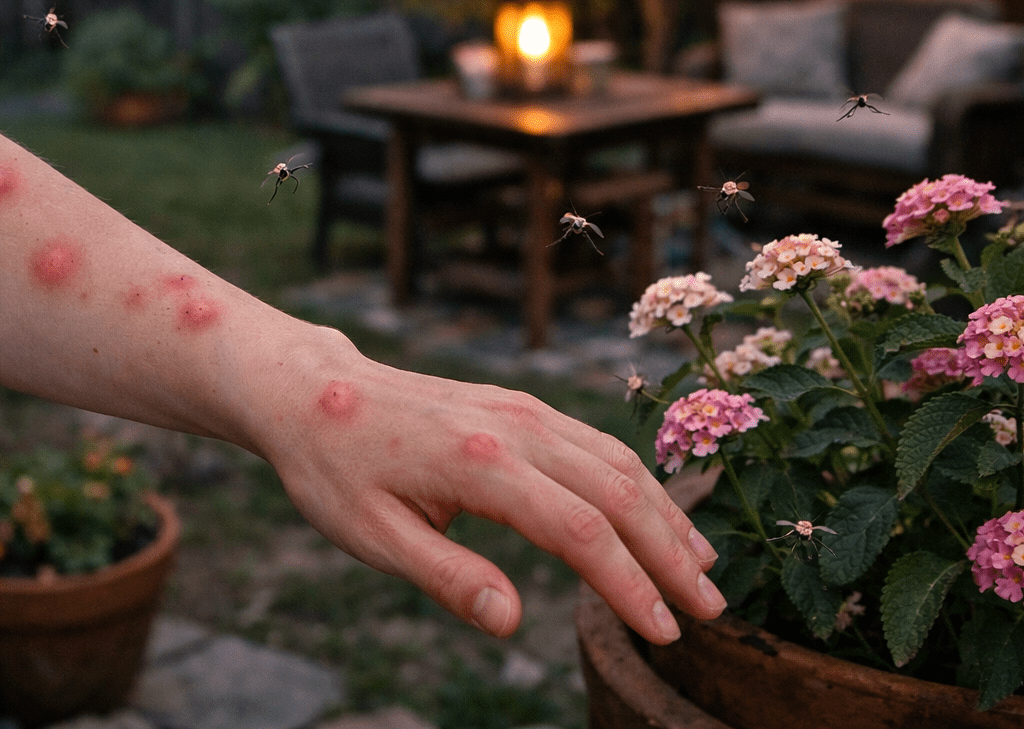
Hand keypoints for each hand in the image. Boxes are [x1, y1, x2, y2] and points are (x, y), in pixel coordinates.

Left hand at [252, 336, 725, 642]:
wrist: (312, 391)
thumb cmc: (335, 469)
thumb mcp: (374, 538)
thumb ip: (448, 579)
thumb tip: (511, 624)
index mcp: (480, 464)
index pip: (581, 532)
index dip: (630, 586)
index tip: (665, 632)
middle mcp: (514, 427)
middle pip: (617, 492)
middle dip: (670, 554)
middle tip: (711, 612)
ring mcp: (520, 409)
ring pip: (616, 460)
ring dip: (664, 515)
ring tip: (701, 570)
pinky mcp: (519, 405)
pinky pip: (594, 442)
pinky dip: (636, 481)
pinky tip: (653, 514)